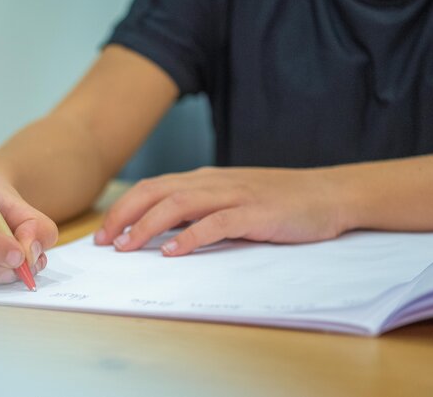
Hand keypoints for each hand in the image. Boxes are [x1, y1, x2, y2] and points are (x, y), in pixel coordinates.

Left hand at [94, 167, 346, 255]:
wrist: (328, 193)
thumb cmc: (277, 201)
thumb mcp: (230, 200)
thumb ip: (198, 210)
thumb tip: (160, 232)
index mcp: (203, 180)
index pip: (152, 188)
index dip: (123, 209)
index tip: (103, 233)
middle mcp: (212, 183)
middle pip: (155, 193)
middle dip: (123, 216)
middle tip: (104, 242)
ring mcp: (233, 196)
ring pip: (178, 205)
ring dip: (147, 226)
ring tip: (127, 247)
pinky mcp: (255, 213)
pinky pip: (215, 223)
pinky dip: (190, 237)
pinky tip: (172, 253)